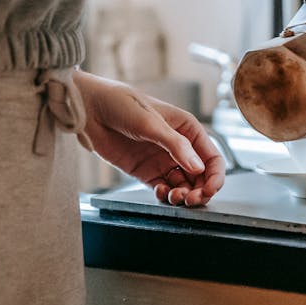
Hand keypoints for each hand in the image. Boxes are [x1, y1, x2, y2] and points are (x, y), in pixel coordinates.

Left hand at [73, 71, 225, 205]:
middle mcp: (179, 147)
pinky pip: (163, 190)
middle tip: (191, 199)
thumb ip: (176, 146)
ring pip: (183, 186)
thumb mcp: (152, 123)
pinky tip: (161, 193)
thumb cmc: (122, 104)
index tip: (209, 190)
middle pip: (201, 176)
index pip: (212, 158)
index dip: (215, 176)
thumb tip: (198, 168)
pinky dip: (165, 196)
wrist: (90, 109)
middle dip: (200, 190)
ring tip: (175, 198)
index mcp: (188, 129)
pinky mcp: (145, 172)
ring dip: (183, 195)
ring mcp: (162, 161)